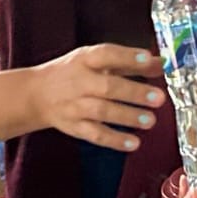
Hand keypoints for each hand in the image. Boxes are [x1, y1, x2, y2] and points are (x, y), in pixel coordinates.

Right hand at [32, 44, 164, 152]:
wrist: (36, 95)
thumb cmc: (72, 73)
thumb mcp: (96, 61)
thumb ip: (128, 63)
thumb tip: (160, 64)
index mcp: (85, 59)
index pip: (107, 54)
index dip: (128, 56)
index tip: (149, 59)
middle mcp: (79, 82)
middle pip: (107, 87)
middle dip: (134, 93)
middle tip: (159, 98)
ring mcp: (75, 106)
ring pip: (102, 112)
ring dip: (128, 117)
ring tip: (150, 121)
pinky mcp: (74, 127)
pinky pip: (95, 134)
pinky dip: (114, 140)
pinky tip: (133, 143)